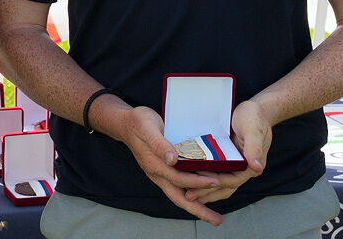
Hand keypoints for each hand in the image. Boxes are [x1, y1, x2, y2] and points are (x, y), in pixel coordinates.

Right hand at [113, 105, 226, 224]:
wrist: (125, 123)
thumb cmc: (138, 122)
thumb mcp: (147, 128)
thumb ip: (159, 144)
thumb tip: (172, 159)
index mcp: (154, 165)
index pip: (179, 178)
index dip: (198, 181)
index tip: (216, 182)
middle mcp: (158, 174)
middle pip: (179, 198)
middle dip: (198, 210)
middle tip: (217, 221)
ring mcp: (160, 174)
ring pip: (180, 195)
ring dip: (197, 206)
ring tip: (214, 216)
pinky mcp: (163, 171)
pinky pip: (179, 187)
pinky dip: (192, 194)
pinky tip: (203, 195)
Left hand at [184, 100, 269, 204]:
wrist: (255, 109)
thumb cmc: (255, 117)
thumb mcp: (254, 129)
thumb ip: (255, 147)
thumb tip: (256, 167)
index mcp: (251, 165)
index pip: (232, 180)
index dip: (215, 184)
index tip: (199, 186)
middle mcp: (242, 168)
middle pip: (223, 185)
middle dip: (206, 192)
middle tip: (188, 196)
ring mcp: (233, 164)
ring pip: (217, 181)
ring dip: (203, 188)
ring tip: (186, 193)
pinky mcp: (226, 157)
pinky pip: (214, 170)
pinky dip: (203, 175)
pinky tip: (189, 176)